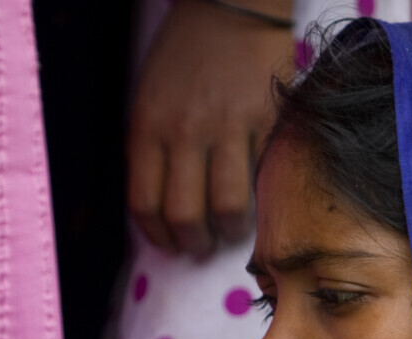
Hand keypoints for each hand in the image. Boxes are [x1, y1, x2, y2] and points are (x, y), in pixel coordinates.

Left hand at [127, 0, 293, 254]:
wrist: (230, 7)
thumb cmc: (185, 55)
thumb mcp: (148, 99)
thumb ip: (150, 149)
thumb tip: (162, 206)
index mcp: (148, 126)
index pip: (145, 204)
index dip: (159, 236)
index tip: (171, 243)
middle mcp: (184, 131)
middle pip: (185, 215)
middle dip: (194, 242)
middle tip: (203, 243)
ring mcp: (229, 128)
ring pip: (227, 208)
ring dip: (230, 231)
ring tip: (232, 229)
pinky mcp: (267, 123)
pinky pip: (262, 178)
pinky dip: (260, 199)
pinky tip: (257, 200)